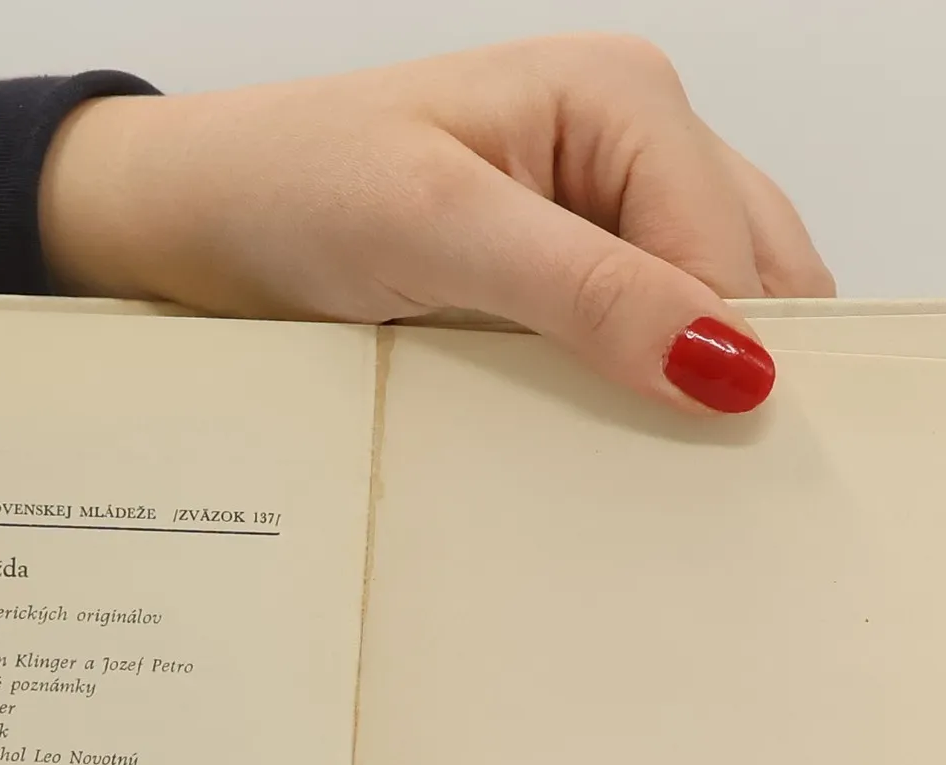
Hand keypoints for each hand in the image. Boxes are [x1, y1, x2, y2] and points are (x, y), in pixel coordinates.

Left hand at [39, 35, 832, 414]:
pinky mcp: (566, 273)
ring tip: (656, 475)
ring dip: (686, 395)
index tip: (717, 464)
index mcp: (625, 98)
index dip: (738, 360)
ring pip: (706, 318)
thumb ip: (591, 290)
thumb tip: (731, 363)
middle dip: (731, 375)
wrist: (198, 216)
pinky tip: (612, 445)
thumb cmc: (293, 188)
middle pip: (747, 280)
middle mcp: (632, 145)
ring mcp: (603, 212)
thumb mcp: (441, 235)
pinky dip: (637, 399)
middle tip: (700, 486)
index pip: (738, 254)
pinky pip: (639, 344)